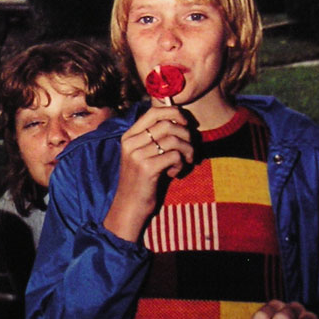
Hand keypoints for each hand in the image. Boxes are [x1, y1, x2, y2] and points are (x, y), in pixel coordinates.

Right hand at [103, 106, 193, 241]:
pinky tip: (174, 173)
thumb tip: (181, 119)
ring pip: (173, 139)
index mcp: (129, 136)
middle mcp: (130, 142)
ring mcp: (137, 155)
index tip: (186, 124)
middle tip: (190, 149)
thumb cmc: (142, 180)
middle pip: (167, 124)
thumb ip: (155, 137)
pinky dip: (181, 164)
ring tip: (185, 161)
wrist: (129, 206)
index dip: (175, 112)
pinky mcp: (146, 168)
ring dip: (187, 150)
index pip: (154, 112)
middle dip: (186, 135)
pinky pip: (175, 156)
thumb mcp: (143, 154)